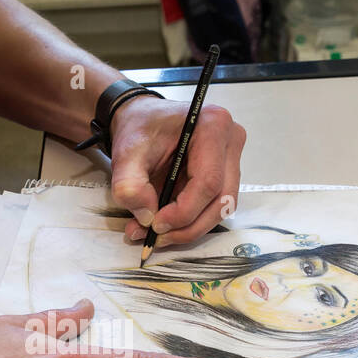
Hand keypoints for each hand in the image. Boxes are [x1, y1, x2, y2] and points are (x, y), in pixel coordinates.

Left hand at [107, 94, 245, 246]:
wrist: (142, 121)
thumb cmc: (140, 128)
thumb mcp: (126, 152)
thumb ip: (129, 185)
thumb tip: (146, 217)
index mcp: (213, 126)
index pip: (208, 182)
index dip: (183, 211)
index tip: (155, 224)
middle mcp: (230, 141)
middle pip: (222, 199)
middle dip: (188, 226)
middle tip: (156, 237)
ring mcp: (231, 159)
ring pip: (221, 208)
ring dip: (189, 228)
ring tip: (155, 233)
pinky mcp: (225, 175)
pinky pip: (213, 207)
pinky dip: (189, 222)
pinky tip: (165, 224)